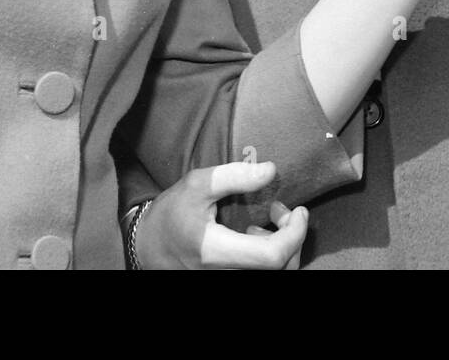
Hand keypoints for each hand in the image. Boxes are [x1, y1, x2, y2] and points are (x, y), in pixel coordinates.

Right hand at [134, 160, 308, 269]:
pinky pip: (261, 272)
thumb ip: (234, 177)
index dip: (295, 234)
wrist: (149, 246)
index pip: (271, 257)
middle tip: (281, 209)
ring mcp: (227, 278)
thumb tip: (271, 171)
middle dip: (293, 238)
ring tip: (270, 219)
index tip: (300, 210)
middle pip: (280, 269)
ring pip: (274, 273)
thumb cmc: (171, 214)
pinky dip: (271, 254)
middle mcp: (225, 273)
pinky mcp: (230, 276)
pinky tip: (257, 234)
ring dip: (284, 246)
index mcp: (217, 252)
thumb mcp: (197, 185)